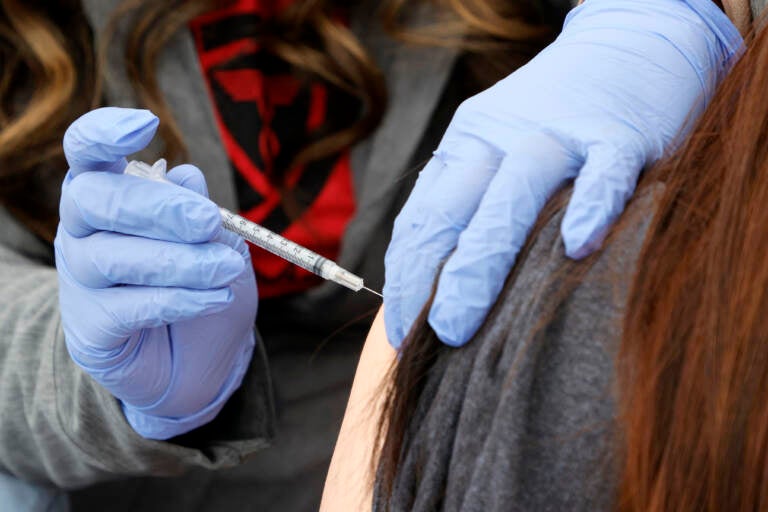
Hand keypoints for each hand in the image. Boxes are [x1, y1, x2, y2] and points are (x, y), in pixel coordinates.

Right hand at [56, 107, 257, 438]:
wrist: (196, 361)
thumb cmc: (201, 286)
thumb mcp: (215, 242)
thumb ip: (199, 209)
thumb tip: (186, 176)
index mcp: (110, 193)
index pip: (86, 151)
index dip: (104, 132)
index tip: (145, 125)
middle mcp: (82, 230)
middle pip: (95, 200)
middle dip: (157, 207)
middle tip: (209, 221)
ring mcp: (80, 280)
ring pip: (112, 258)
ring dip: (179, 261)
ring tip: (227, 268)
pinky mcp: (90, 328)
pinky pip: (127, 307)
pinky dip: (178, 299)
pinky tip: (215, 298)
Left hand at [384, 0, 741, 347]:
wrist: (631, 42)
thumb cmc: (561, 120)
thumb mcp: (500, 151)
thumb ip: (474, 208)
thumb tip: (444, 291)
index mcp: (466, 147)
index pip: (422, 218)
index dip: (407, 278)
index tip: (402, 331)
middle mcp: (501, 138)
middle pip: (455, 208)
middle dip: (434, 280)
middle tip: (432, 339)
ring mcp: (560, 132)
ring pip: (514, 190)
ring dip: (484, 260)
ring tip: (463, 322)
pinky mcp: (621, 132)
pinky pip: (605, 171)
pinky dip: (590, 206)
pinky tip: (578, 249)